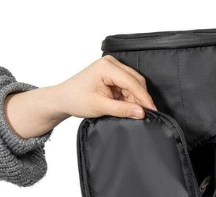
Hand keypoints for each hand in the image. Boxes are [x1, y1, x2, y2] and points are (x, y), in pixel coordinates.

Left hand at [4, 56, 155, 138]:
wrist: (62, 99)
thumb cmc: (75, 99)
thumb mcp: (100, 106)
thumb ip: (122, 109)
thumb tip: (141, 112)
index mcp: (106, 67)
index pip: (132, 82)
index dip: (144, 98)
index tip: (152, 110)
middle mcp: (111, 63)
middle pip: (136, 81)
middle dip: (141, 98)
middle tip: (145, 114)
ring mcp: (112, 68)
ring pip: (133, 84)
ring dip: (135, 99)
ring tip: (133, 112)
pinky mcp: (113, 75)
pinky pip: (128, 87)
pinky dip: (130, 98)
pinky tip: (128, 107)